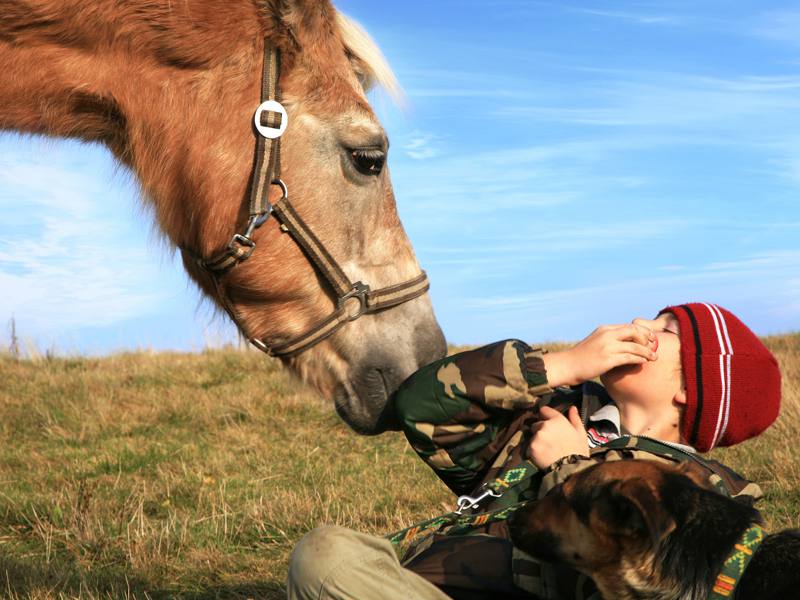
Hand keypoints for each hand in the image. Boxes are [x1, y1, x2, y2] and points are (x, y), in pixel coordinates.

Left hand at [528, 406, 588, 468]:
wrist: (571, 469)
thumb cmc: (578, 450)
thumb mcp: (581, 433)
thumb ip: (575, 418)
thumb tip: (572, 408)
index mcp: (557, 420)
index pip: (544, 410)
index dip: (545, 416)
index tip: (548, 423)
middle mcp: (545, 425)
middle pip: (536, 424)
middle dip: (540, 430)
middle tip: (549, 441)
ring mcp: (537, 436)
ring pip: (533, 436)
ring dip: (537, 441)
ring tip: (546, 450)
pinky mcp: (531, 447)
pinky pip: (529, 447)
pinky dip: (533, 451)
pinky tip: (542, 456)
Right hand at [542, 323, 656, 386]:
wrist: (567, 365)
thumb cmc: (580, 357)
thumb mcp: (594, 343)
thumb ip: (607, 340)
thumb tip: (622, 345)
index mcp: (604, 329)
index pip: (629, 326)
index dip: (642, 331)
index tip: (649, 338)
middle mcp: (607, 335)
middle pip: (634, 331)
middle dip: (647, 338)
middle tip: (654, 346)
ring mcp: (607, 346)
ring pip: (635, 345)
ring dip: (647, 351)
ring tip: (654, 357)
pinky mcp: (608, 359)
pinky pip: (630, 357)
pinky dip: (640, 359)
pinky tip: (644, 362)